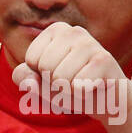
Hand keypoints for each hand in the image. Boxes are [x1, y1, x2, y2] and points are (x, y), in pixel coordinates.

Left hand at [13, 21, 131, 123]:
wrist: (106, 101)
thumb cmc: (69, 88)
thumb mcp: (39, 84)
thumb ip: (25, 79)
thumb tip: (30, 78)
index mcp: (56, 31)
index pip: (31, 59)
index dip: (40, 75)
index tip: (56, 74)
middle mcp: (74, 31)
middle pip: (44, 66)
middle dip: (54, 83)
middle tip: (70, 82)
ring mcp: (90, 43)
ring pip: (59, 77)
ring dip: (67, 90)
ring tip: (80, 84)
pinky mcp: (104, 60)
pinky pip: (76, 86)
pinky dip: (80, 94)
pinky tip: (92, 87)